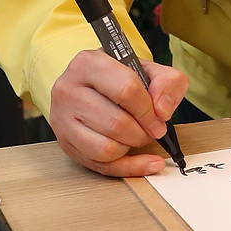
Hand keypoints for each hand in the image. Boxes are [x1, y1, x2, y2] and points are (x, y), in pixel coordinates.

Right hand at [49, 50, 188, 177]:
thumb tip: (163, 110)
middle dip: (142, 132)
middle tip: (151, 130)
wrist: (92, 85)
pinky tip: (146, 162)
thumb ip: (167, 83)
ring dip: (131, 147)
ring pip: (105, 148)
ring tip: (137, 137)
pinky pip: (101, 166)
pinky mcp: (66, 144)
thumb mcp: (150, 70)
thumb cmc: (120, 78)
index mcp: (88, 63)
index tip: (160, 119)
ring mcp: (62, 119)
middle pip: (116, 123)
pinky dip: (129, 167)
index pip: (126, 90)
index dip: (149, 111)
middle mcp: (68, 90)